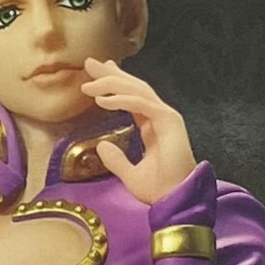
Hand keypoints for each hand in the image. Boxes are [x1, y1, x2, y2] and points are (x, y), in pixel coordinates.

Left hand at [80, 59, 197, 204]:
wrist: (175, 200)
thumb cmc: (159, 189)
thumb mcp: (129, 174)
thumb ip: (116, 159)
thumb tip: (101, 146)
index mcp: (153, 126)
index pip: (132, 97)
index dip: (114, 84)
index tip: (96, 75)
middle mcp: (160, 116)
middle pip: (133, 87)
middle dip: (111, 75)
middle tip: (90, 63)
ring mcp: (166, 117)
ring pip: (137, 91)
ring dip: (111, 84)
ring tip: (88, 83)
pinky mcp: (168, 121)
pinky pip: (141, 104)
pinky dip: (121, 100)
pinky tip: (102, 100)